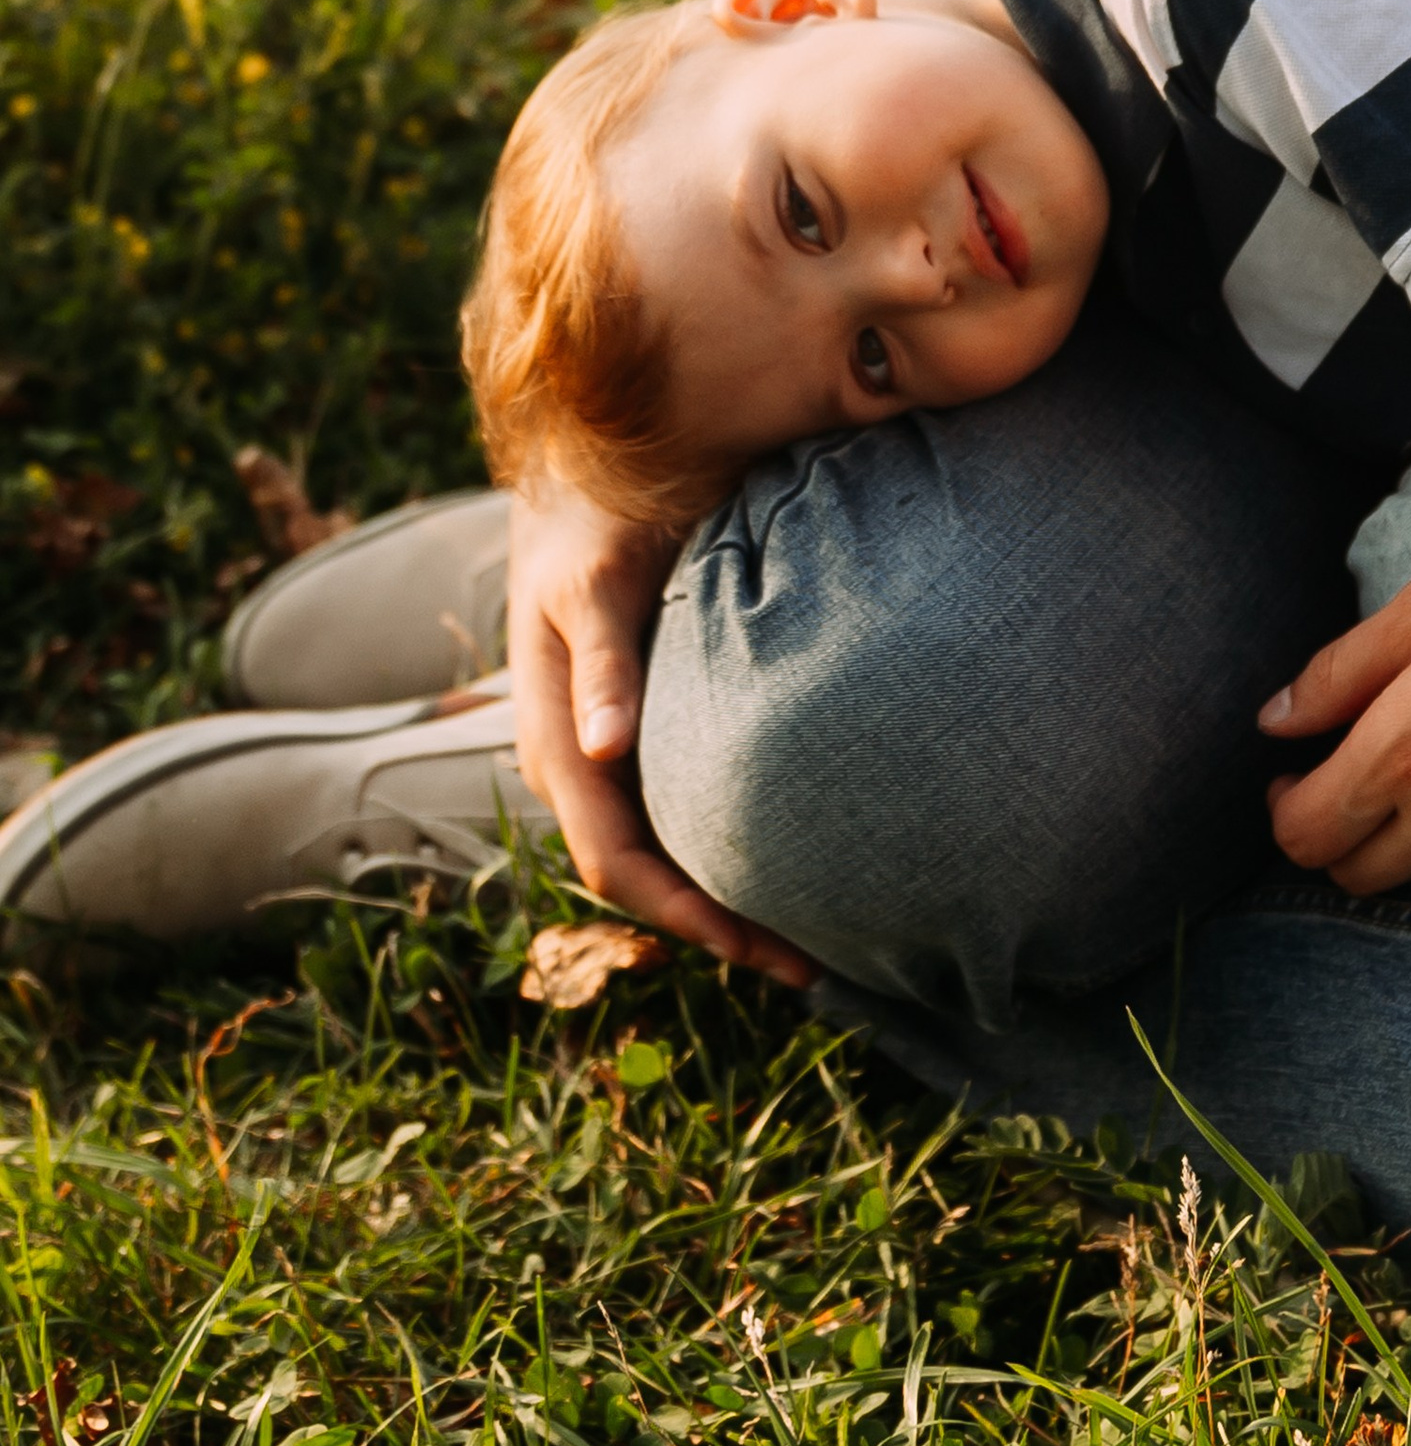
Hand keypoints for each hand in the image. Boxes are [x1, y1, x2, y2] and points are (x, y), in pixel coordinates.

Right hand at [507, 483, 814, 986]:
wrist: (581, 479)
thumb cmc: (591, 524)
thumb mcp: (595, 584)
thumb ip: (602, 663)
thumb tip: (603, 748)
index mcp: (557, 746)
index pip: (618, 864)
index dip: (690, 918)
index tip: (769, 951)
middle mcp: (579, 765)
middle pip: (646, 880)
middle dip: (722, 929)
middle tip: (819, 966)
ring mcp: (606, 753)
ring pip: (663, 854)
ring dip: (728, 896)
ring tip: (817, 933)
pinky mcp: (637, 733)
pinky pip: (676, 810)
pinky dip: (726, 845)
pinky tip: (789, 854)